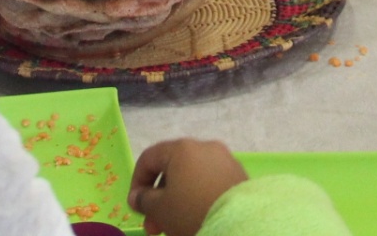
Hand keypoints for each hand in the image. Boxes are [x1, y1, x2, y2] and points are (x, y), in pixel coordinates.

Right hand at [130, 139, 249, 235]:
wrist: (240, 222)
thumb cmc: (192, 211)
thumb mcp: (160, 209)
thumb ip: (143, 200)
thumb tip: (136, 196)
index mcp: (182, 148)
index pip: (149, 158)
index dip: (136, 182)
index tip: (136, 207)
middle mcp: (204, 147)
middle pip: (171, 170)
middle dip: (158, 200)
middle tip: (154, 227)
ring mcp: (224, 160)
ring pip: (191, 179)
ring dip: (177, 202)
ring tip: (174, 227)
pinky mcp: (238, 176)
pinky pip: (209, 184)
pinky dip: (197, 198)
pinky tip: (196, 219)